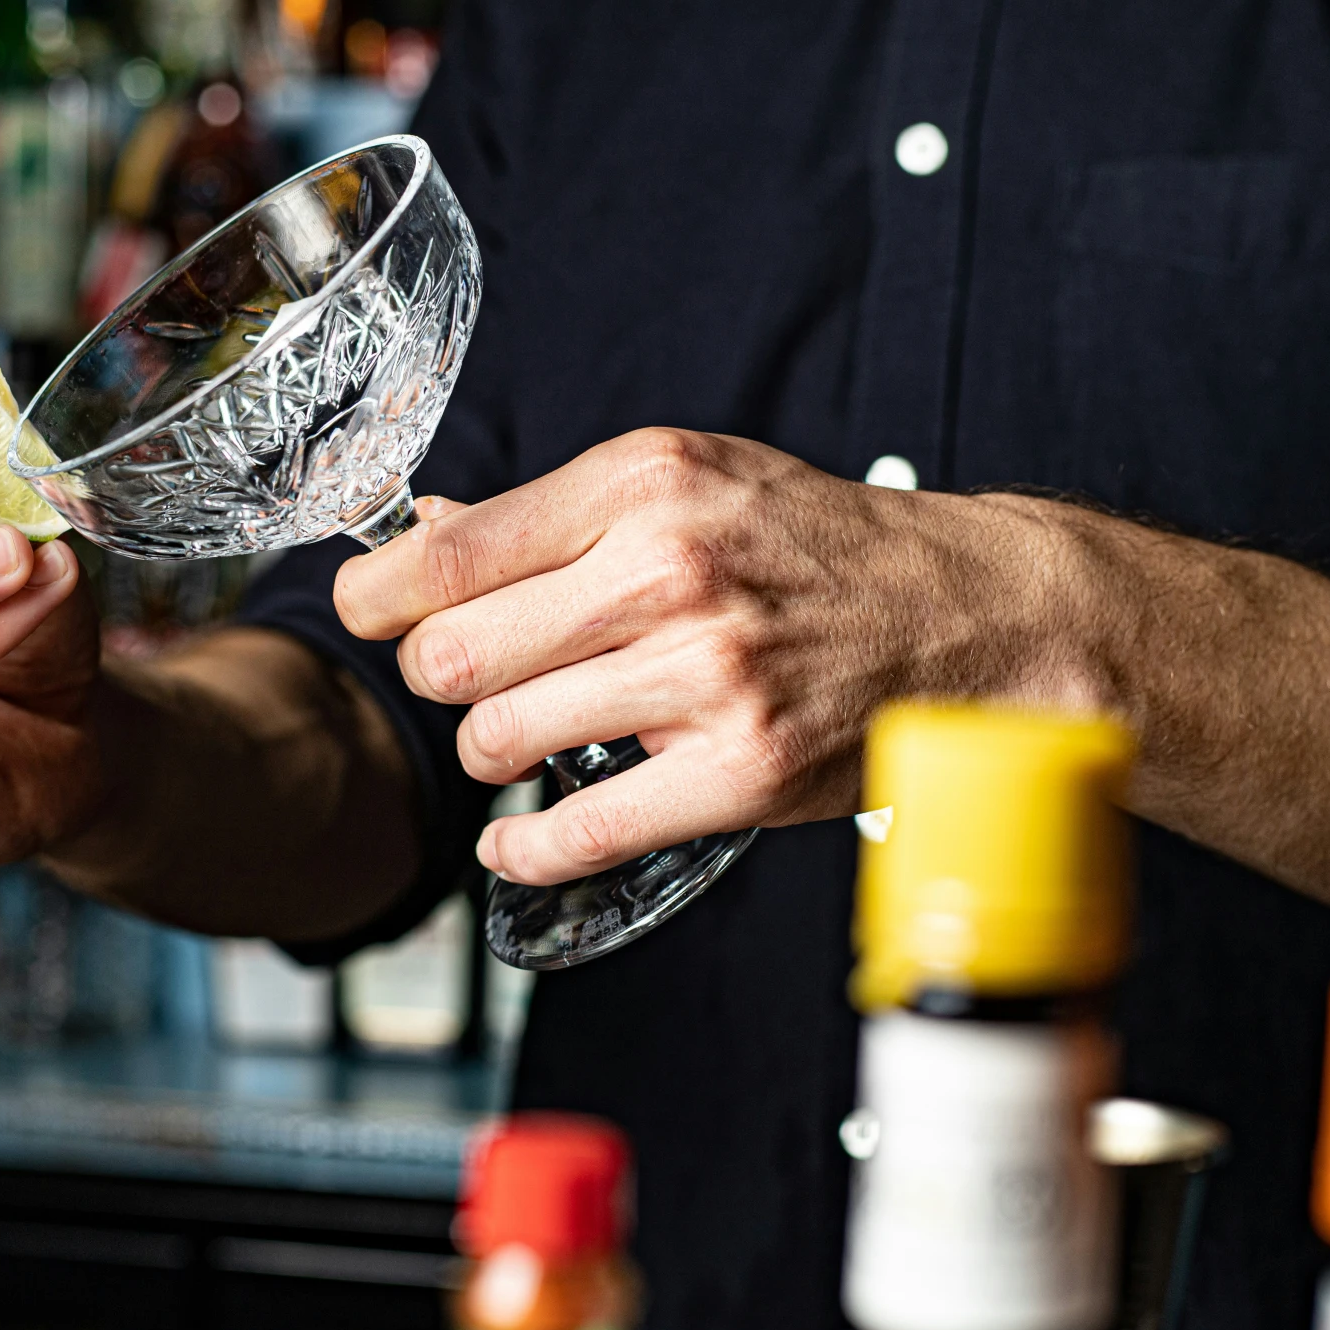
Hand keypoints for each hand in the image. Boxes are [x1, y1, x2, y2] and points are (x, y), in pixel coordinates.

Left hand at [332, 429, 1085, 885]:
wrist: (961, 612)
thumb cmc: (810, 545)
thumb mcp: (684, 481)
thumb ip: (551, 514)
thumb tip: (420, 538)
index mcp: (641, 486)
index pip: (448, 556)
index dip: (378, 599)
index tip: (369, 613)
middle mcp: (666, 572)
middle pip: (453, 656)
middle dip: (438, 677)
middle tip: (469, 678)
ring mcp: (704, 677)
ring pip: (501, 738)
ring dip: (493, 749)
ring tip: (526, 734)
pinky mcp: (738, 772)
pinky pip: (579, 830)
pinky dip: (524, 848)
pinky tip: (513, 841)